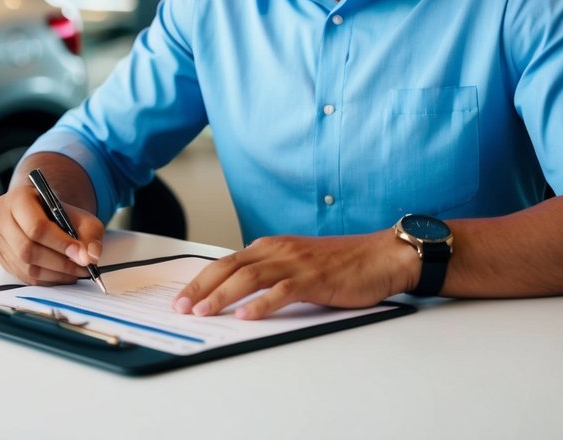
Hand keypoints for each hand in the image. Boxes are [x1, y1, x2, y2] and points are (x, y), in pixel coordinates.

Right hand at [0, 185, 104, 284]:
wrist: (43, 213)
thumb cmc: (61, 214)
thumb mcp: (82, 217)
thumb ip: (90, 235)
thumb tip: (89, 257)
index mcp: (19, 198)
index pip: (36, 226)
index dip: (60, 244)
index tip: (81, 255)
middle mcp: (2, 218)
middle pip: (27, 249)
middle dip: (59, 263)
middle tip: (82, 268)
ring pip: (25, 266)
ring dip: (54, 274)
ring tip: (75, 273)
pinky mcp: (0, 256)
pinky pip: (22, 275)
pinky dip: (45, 280)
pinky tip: (61, 276)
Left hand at [172, 230, 417, 319]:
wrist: (380, 256)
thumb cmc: (342, 263)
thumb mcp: (297, 262)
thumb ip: (271, 272)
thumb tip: (239, 295)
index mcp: (272, 246)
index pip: (226, 262)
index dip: (200, 280)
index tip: (181, 298)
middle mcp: (279, 250)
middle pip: (229, 267)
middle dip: (201, 288)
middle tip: (181, 308)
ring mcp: (296, 263)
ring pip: (249, 277)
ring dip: (222, 296)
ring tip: (203, 312)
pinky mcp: (314, 279)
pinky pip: (282, 291)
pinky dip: (262, 303)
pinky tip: (246, 316)